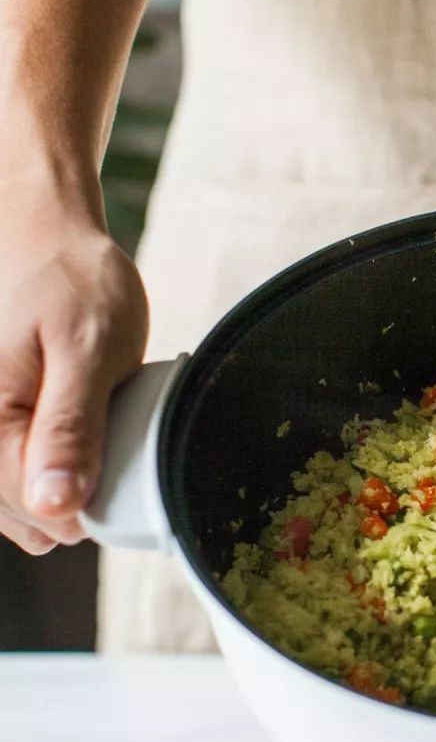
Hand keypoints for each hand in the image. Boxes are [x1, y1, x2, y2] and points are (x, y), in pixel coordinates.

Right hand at [0, 198, 147, 552]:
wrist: (40, 228)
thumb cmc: (69, 277)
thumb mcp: (88, 349)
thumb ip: (71, 429)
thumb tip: (57, 507)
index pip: (35, 509)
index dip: (89, 502)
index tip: (119, 463)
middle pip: (23, 513)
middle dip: (73, 489)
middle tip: (104, 428)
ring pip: (16, 503)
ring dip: (59, 478)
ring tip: (85, 420)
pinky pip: (11, 476)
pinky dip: (45, 464)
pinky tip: (68, 433)